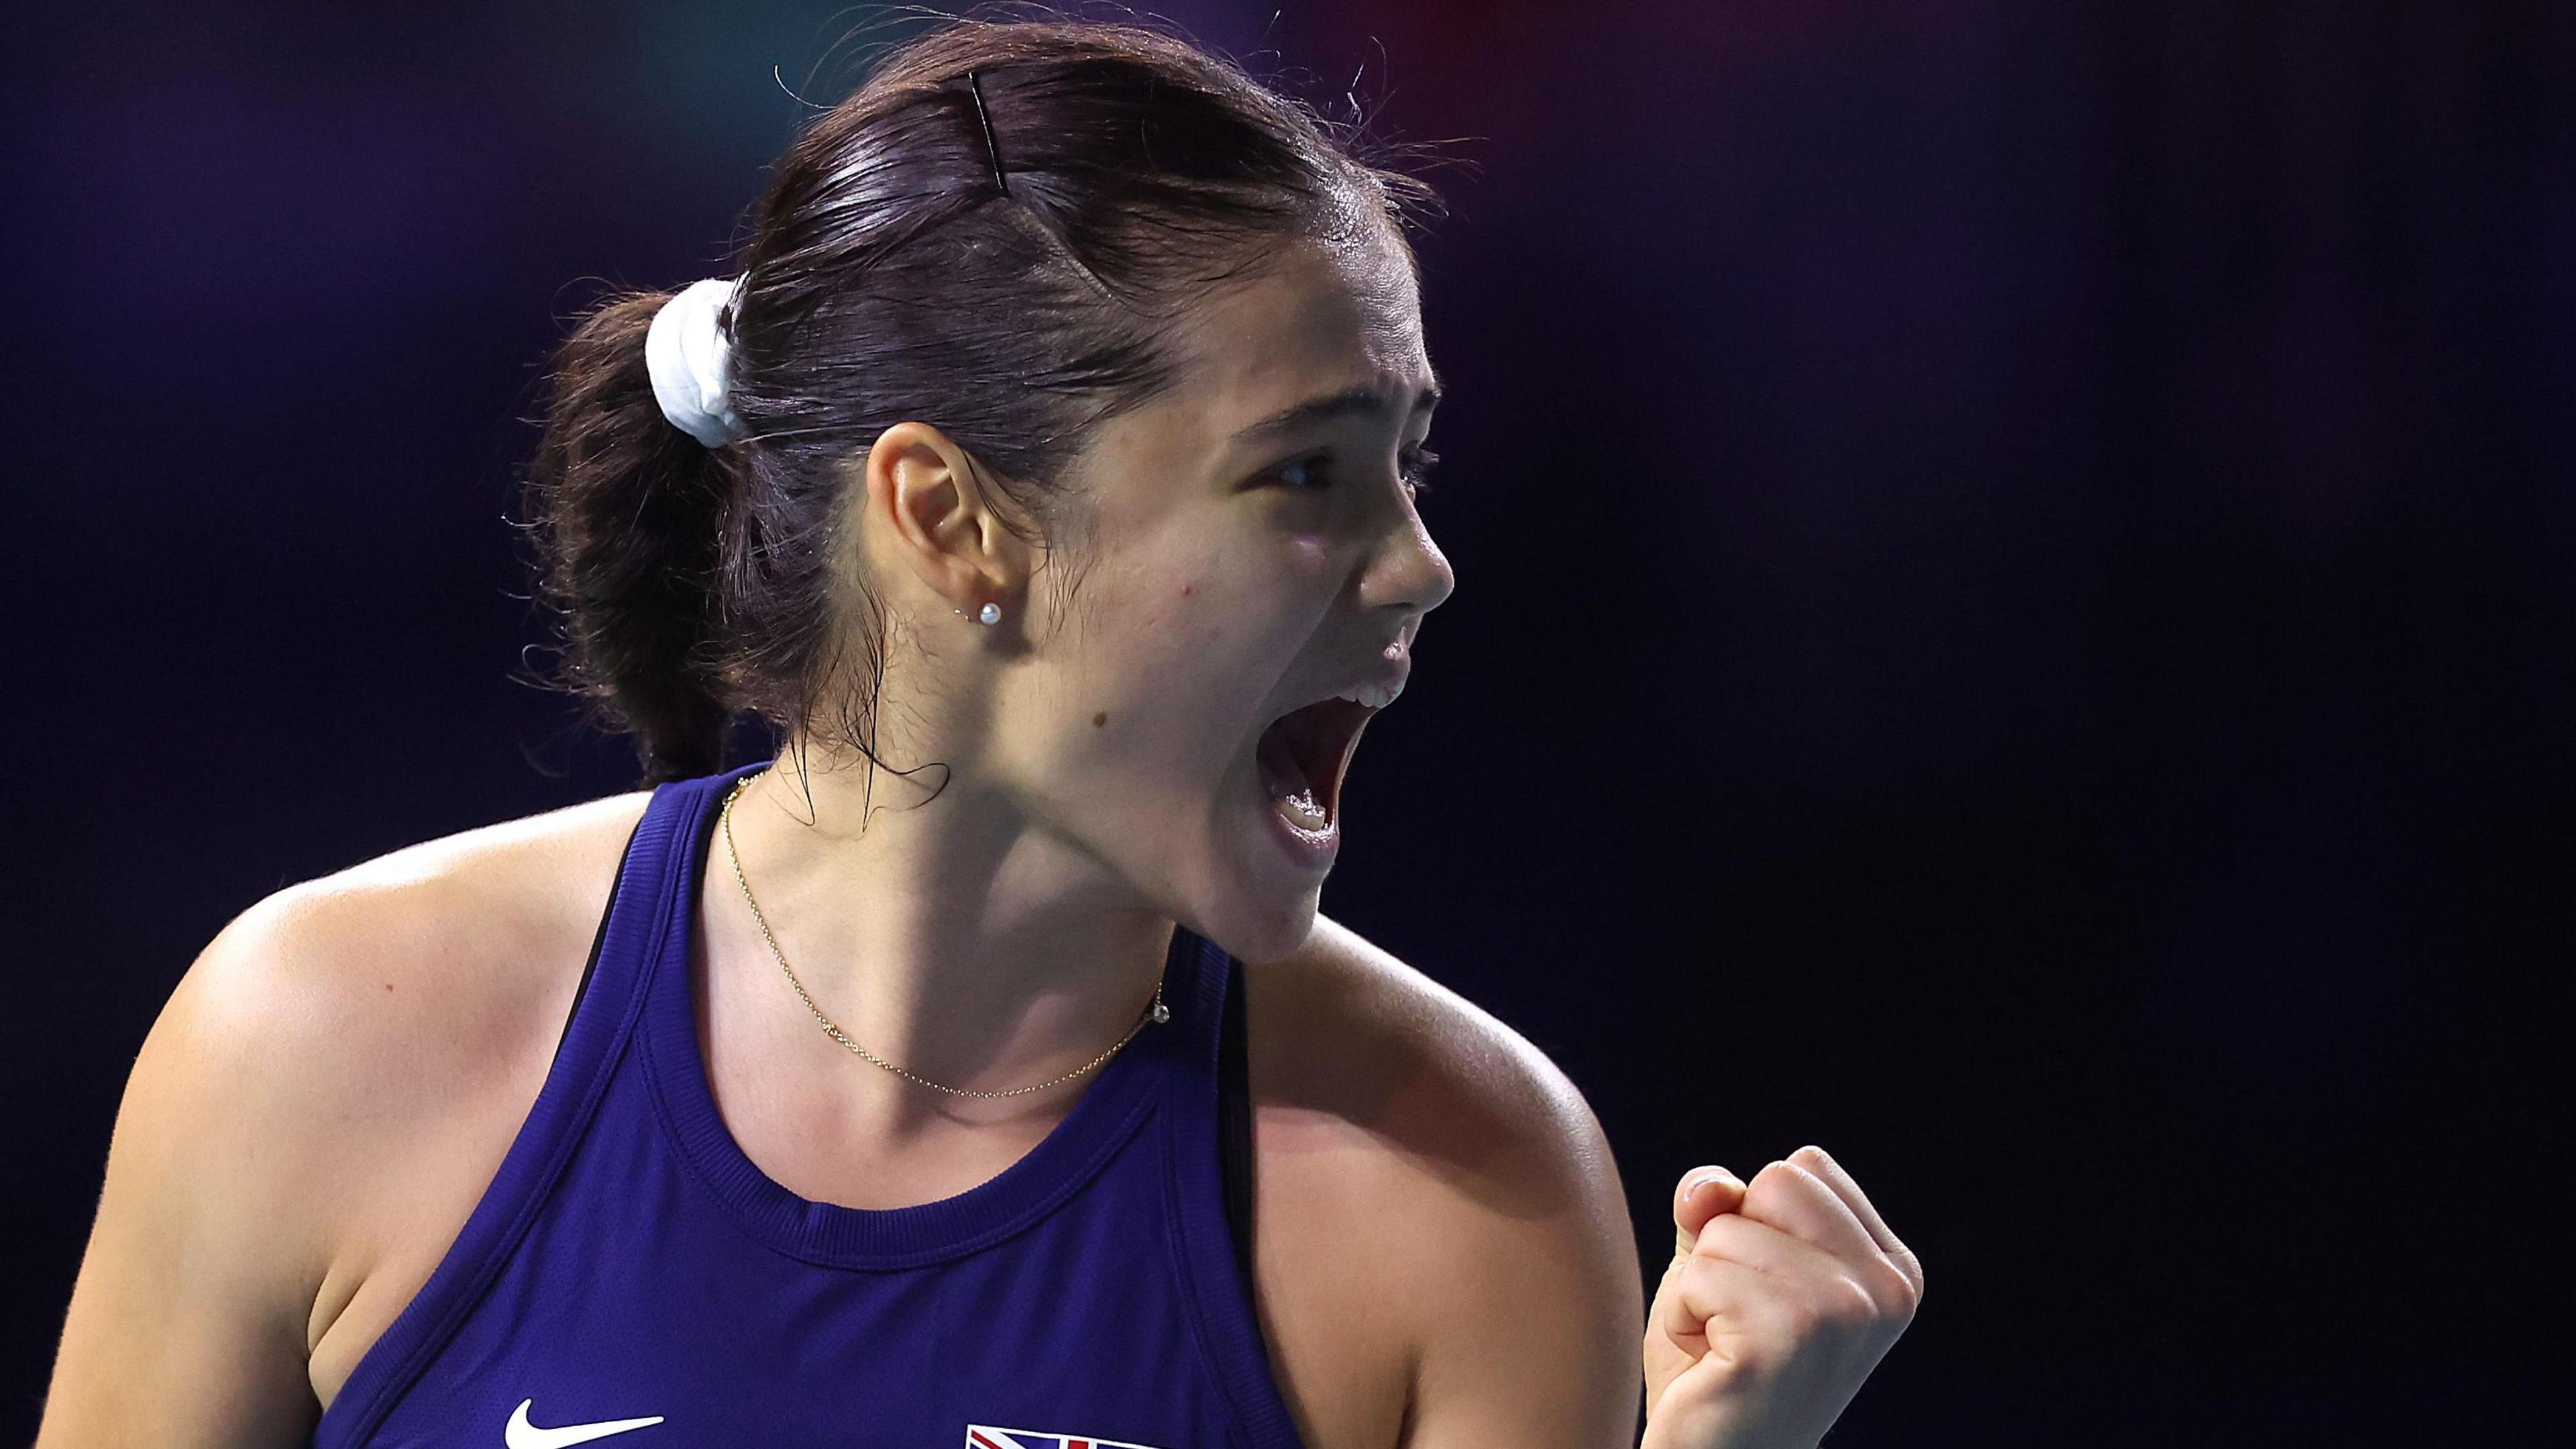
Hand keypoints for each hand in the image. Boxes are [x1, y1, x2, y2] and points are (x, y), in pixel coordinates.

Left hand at [1640, 1145, 1923, 1448]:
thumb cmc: (1720, 1359)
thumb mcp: (1727, 1258)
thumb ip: (1721, 1203)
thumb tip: (1708, 1187)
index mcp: (1892, 1268)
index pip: (1803, 1168)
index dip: (1759, 1220)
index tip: (1768, 1291)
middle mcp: (1884, 1292)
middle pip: (1774, 1182)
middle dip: (1730, 1243)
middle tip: (1742, 1318)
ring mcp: (1841, 1317)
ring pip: (1725, 1229)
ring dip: (1701, 1288)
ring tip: (1727, 1346)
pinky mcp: (1783, 1343)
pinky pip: (1698, 1276)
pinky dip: (1682, 1318)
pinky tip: (1714, 1364)